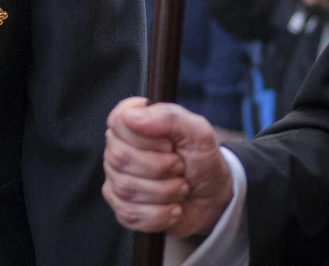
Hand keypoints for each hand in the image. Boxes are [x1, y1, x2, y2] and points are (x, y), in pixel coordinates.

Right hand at [102, 98, 233, 237]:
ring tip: (180, 187)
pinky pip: (130, 213)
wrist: (211, 197)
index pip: (119, 121)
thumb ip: (168, 117)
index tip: (170, 143)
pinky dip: (160, 213)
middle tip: (180, 167)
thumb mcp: (197, 132)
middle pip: (121, 157)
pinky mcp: (122, 209)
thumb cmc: (201, 160)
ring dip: (165, 191)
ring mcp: (116, 180)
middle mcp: (118, 150)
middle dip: (161, 166)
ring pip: (127, 188)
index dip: (148, 136)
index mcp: (132, 125)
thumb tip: (132, 115)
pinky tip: (173, 207)